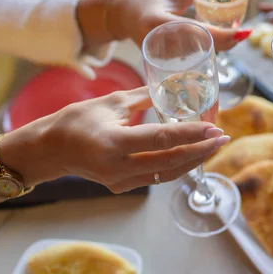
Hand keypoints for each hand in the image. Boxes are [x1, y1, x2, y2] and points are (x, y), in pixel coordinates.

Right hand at [8, 87, 228, 192]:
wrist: (49, 150)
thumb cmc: (75, 121)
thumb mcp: (111, 102)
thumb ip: (144, 97)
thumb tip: (171, 86)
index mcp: (114, 143)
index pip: (163, 139)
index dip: (192, 134)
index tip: (215, 128)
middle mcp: (119, 167)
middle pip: (171, 161)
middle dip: (202, 149)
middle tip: (223, 137)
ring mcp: (120, 181)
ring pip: (167, 174)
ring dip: (193, 160)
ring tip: (213, 146)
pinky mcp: (121, 186)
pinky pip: (156, 177)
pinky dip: (176, 166)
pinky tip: (191, 155)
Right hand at [106, 0, 249, 50]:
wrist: (120, 15)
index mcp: (157, 22)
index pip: (196, 32)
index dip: (222, 35)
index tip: (244, 32)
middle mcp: (158, 42)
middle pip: (200, 48)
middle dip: (225, 43)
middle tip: (245, 33)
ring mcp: (159, 55)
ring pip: (196, 56)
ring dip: (218, 47)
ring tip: (236, 35)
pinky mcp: (163, 61)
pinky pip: (190, 58)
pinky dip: (206, 50)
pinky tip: (219, 43)